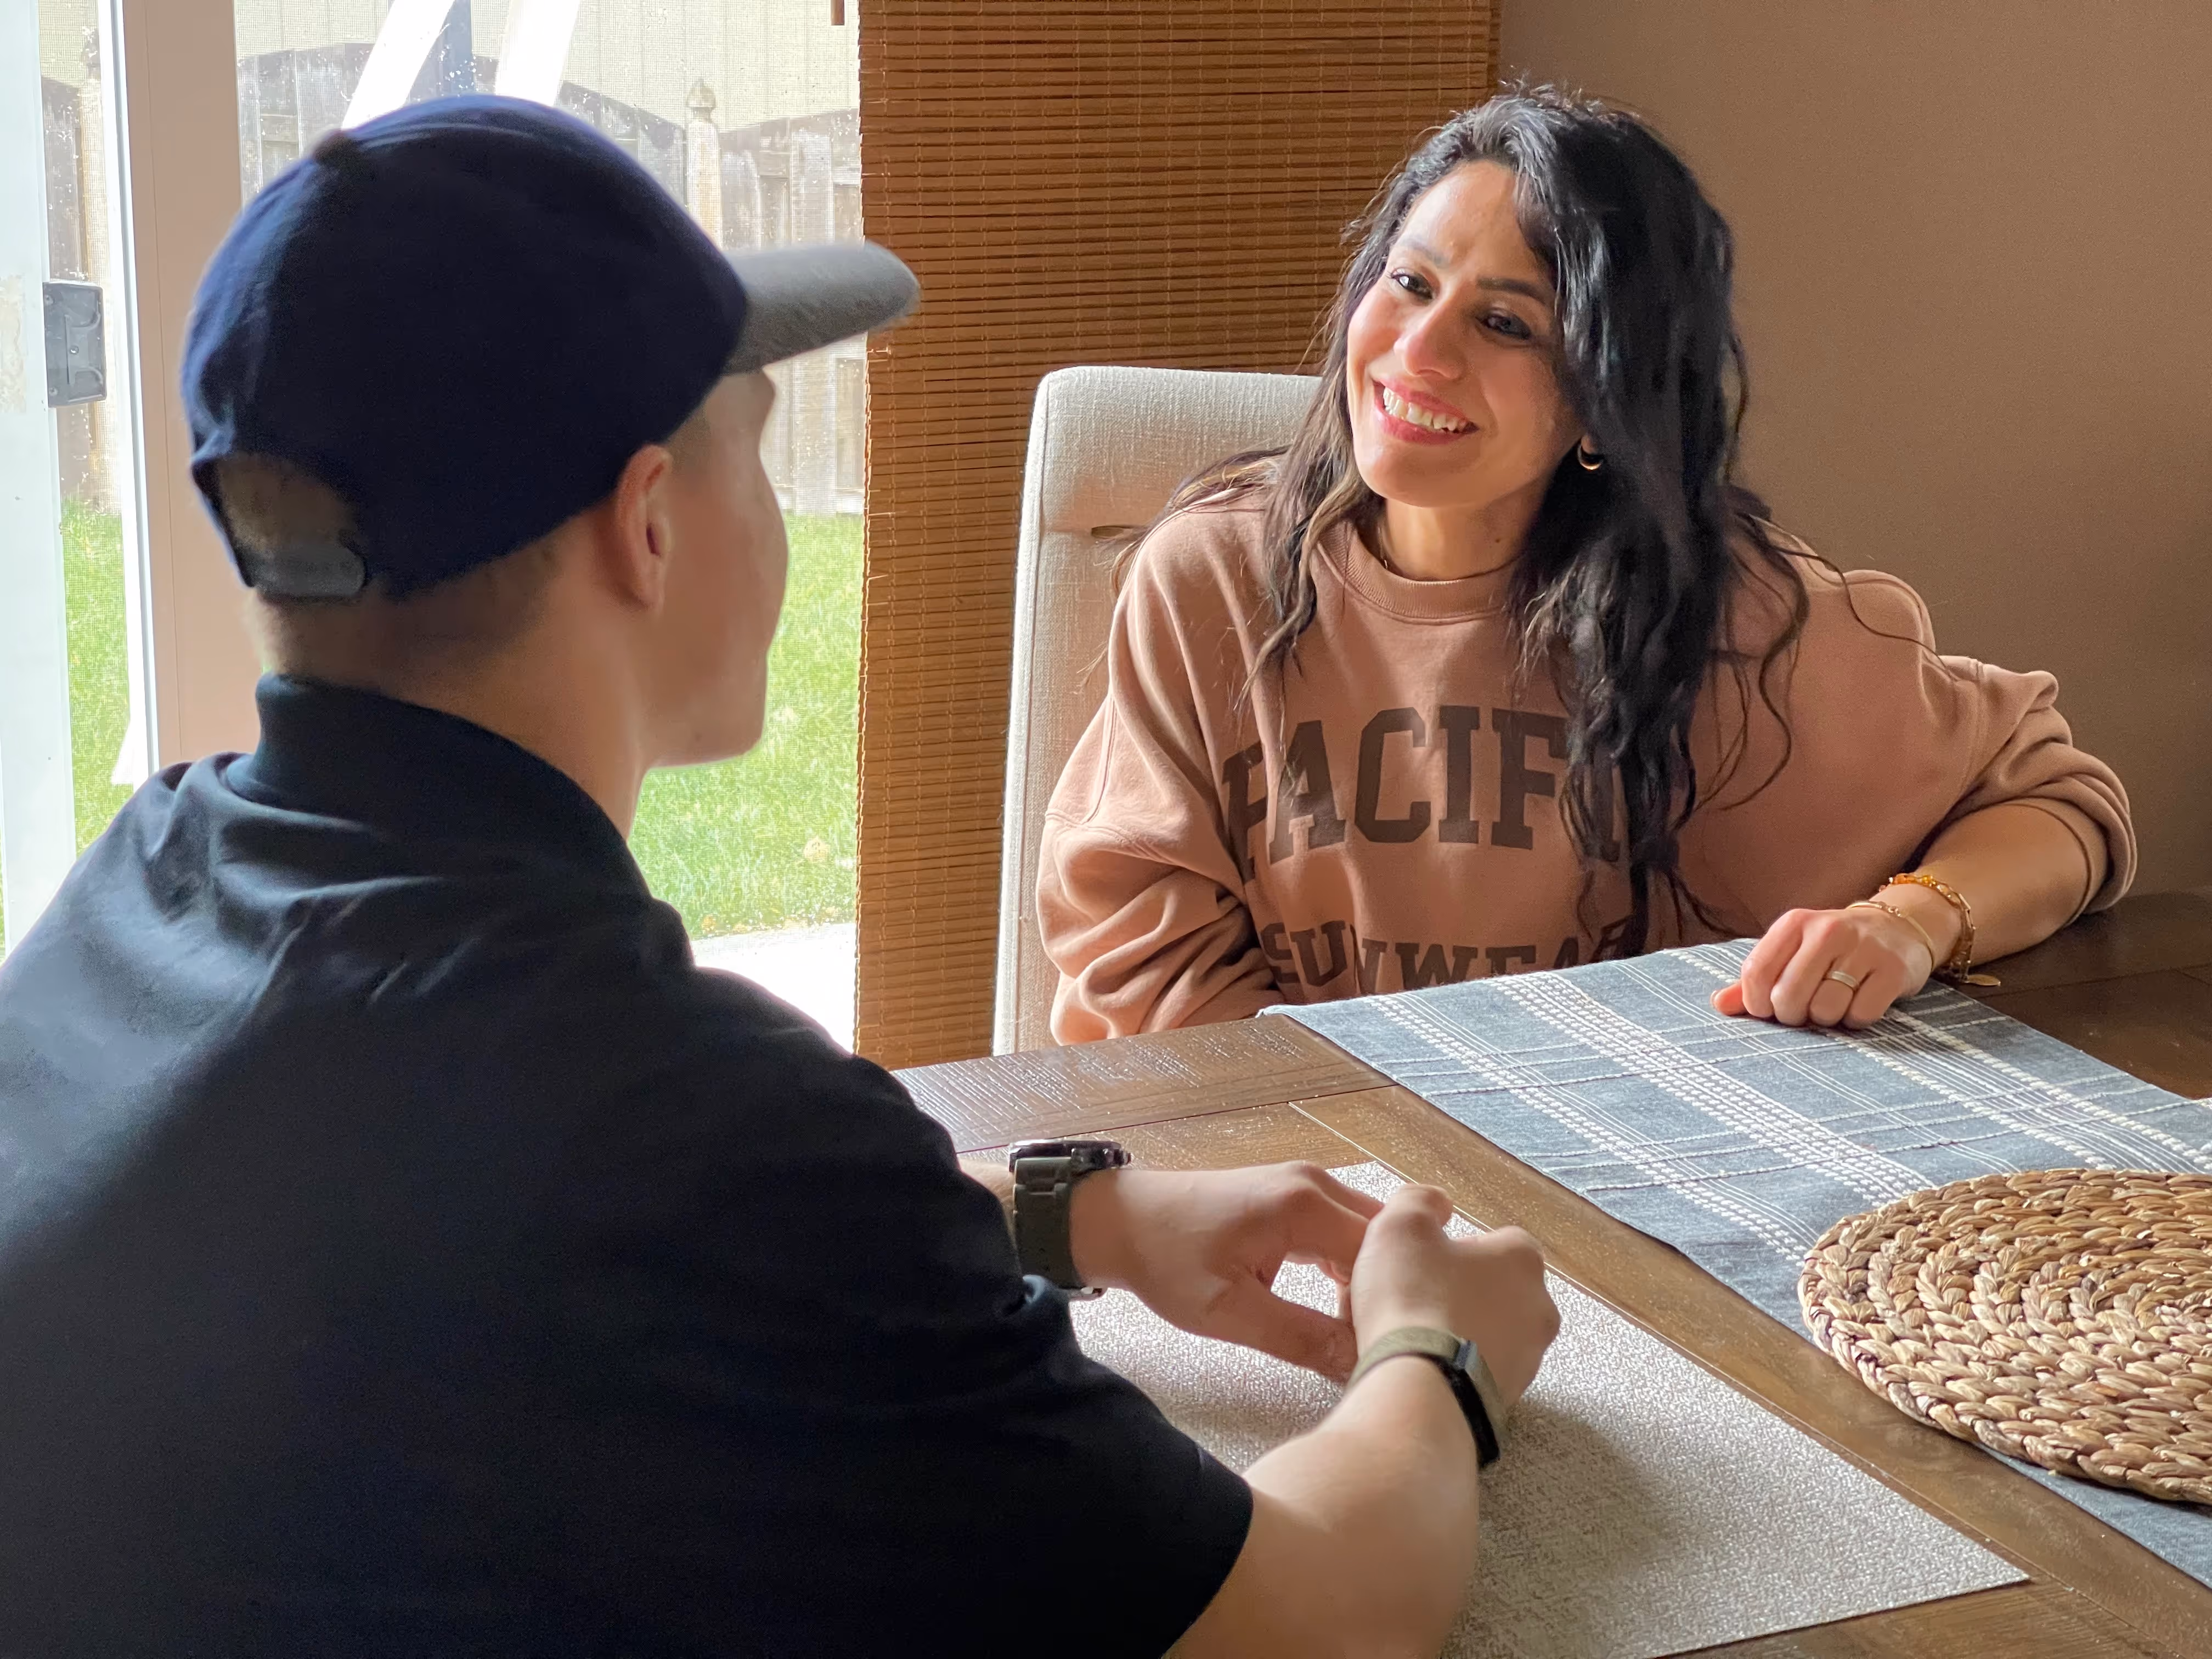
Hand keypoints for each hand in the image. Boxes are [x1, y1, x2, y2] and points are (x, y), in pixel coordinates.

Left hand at [1070, 1163, 1381, 1380]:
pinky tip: (1338, 1305)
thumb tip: (1360, 1364)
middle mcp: (1316, 1184)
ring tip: (1354, 1327)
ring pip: (1370, 1235)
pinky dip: (1350, 1267)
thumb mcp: (1230, 1313)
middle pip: (1387, 1238)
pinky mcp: (1296, 1196)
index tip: (1376, 1345)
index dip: (1389, 1303)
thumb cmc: (1167, 1262)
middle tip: (1373, 1338)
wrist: (1122, 1220)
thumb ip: (1301, 1338)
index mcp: (1305, 1205)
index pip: (1384, 1254)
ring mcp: (1307, 1185)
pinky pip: (1346, 1230)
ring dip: (1369, 1279)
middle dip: (1389, 1289)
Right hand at [1347, 1186, 1557, 1405]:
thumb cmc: (1413, 1299)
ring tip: (1414, 1336)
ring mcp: (1528, 1360)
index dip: (1455, 1247)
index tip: (1422, 1261)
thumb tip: (1435, 1204)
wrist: (1419, 1391)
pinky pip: (1481, 1371)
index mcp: (1522, 1260)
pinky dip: (1457, 1366)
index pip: (1496, 1240)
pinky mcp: (1510, 1400)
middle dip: (1459, 1290)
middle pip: (1495, 1288)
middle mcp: (1539, 1309)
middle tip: (1415, 1297)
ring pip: (1490, 1332)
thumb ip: (1420, 1201)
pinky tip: (1423, 1367)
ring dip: (1460, 1330)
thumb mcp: (1400, 1225)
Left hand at [1713, 901, 1947, 1029]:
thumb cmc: (1832, 949)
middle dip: (1792, 1016)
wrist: (1898, 929)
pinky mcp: (1893, 969)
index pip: (1756, 972)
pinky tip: (1858, 1005)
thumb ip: (1755, 978)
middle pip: (1788, 996)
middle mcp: (1828, 930)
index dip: (1756, 1003)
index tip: (1767, 1010)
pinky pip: (1861, 1014)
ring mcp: (1863, 948)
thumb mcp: (1792, 952)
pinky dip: (1856, 1020)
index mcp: (1794, 923)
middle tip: (1804, 1011)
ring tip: (1833, 1005)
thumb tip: (1719, 1004)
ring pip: (1825, 1008)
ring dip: (1826, 1019)